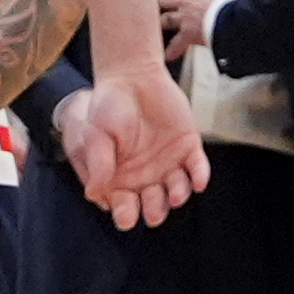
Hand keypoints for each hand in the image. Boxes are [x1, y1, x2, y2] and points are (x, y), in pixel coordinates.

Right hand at [56, 67, 209, 228]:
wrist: (132, 77)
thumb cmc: (107, 106)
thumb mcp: (94, 135)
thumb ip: (97, 163)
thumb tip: (94, 192)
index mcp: (120, 179)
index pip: (124, 205)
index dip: (125, 213)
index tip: (126, 216)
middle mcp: (145, 176)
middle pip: (153, 203)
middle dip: (153, 210)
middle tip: (152, 213)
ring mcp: (168, 163)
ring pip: (177, 189)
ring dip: (177, 195)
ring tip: (175, 197)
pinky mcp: (187, 148)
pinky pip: (197, 167)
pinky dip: (199, 176)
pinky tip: (198, 182)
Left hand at [155, 0, 239, 58]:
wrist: (233, 21)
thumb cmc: (234, 0)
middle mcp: (185, 1)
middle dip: (158, 0)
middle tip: (152, 0)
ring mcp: (184, 19)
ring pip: (165, 19)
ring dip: (161, 22)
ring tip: (154, 25)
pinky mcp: (188, 34)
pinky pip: (176, 44)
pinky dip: (172, 50)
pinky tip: (167, 56)